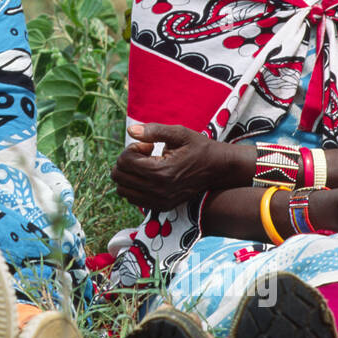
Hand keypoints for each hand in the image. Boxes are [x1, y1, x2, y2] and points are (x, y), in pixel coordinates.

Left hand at [111, 123, 233, 210]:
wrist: (219, 169)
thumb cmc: (199, 148)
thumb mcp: (179, 133)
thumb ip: (153, 130)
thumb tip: (130, 130)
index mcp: (161, 171)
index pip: (124, 162)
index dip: (131, 149)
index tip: (148, 146)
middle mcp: (158, 190)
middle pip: (119, 177)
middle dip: (127, 161)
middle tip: (145, 154)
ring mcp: (160, 201)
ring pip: (122, 190)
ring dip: (129, 175)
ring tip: (146, 166)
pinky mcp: (162, 207)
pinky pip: (133, 200)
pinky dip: (134, 187)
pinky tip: (149, 177)